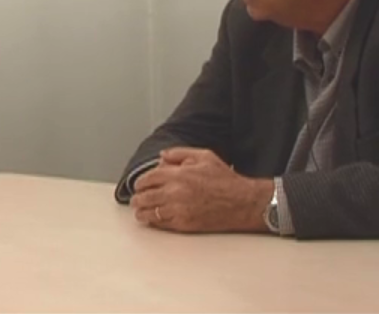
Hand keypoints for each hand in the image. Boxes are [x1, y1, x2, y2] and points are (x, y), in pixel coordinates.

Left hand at [130, 147, 271, 233]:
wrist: (242, 202)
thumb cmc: (225, 180)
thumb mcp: (204, 156)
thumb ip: (179, 153)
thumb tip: (162, 157)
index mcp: (178, 174)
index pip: (148, 178)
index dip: (140, 183)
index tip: (139, 185)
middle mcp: (175, 192)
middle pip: (144, 197)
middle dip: (137, 198)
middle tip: (136, 200)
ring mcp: (179, 210)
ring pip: (150, 213)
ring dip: (141, 212)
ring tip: (140, 211)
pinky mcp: (184, 225)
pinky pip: (161, 225)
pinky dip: (154, 222)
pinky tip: (153, 219)